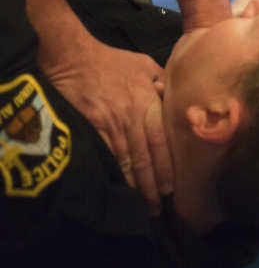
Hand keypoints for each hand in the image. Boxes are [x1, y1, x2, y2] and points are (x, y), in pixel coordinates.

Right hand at [43, 37, 172, 213]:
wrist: (74, 59)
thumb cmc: (111, 61)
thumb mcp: (144, 64)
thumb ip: (162, 82)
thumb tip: (175, 96)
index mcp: (146, 102)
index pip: (160, 141)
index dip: (165, 167)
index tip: (170, 187)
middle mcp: (130, 117)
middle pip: (144, 158)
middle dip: (151, 186)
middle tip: (156, 208)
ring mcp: (109, 126)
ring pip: (125, 163)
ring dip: (133, 187)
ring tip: (139, 207)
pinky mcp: (89, 130)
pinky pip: (103, 157)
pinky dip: (111, 176)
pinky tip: (116, 191)